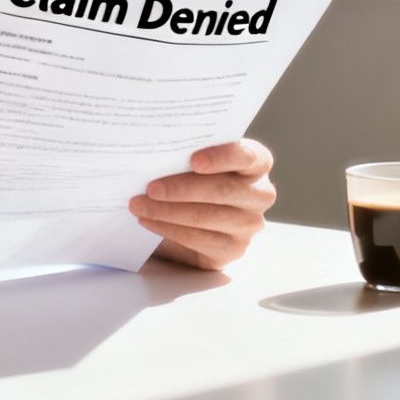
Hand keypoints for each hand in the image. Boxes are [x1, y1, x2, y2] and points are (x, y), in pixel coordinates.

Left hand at [129, 139, 276, 270]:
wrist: (190, 215)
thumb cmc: (193, 178)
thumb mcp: (194, 161)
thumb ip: (188, 153)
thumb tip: (155, 150)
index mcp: (257, 163)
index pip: (247, 156)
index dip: (222, 157)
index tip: (194, 160)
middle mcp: (260, 194)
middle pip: (222, 190)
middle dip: (182, 189)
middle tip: (150, 188)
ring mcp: (249, 224)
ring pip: (207, 216)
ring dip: (167, 211)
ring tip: (139, 205)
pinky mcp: (233, 248)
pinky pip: (199, 239)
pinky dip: (169, 229)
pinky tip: (149, 221)